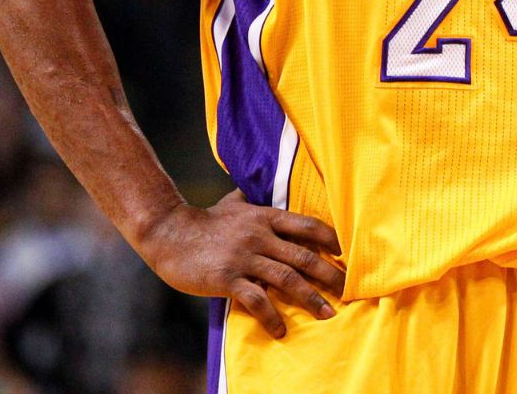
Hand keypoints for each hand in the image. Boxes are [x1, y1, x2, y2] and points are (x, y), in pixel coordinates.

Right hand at [136, 190, 342, 336]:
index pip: (307, 226)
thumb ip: (247, 199)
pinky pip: (257, 300)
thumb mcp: (230, 204)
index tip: (347, 254)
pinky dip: (272, 316)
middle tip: (348, 290)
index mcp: (265, 217)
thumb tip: (253, 186)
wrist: (168, 233)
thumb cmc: (202, 221)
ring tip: (327, 314)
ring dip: (311, 298)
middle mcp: (260, 236)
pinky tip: (281, 329)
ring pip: (287, 279)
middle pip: (305, 256)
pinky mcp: (228, 278)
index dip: (331, 239)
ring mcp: (244, 258)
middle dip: (330, 274)